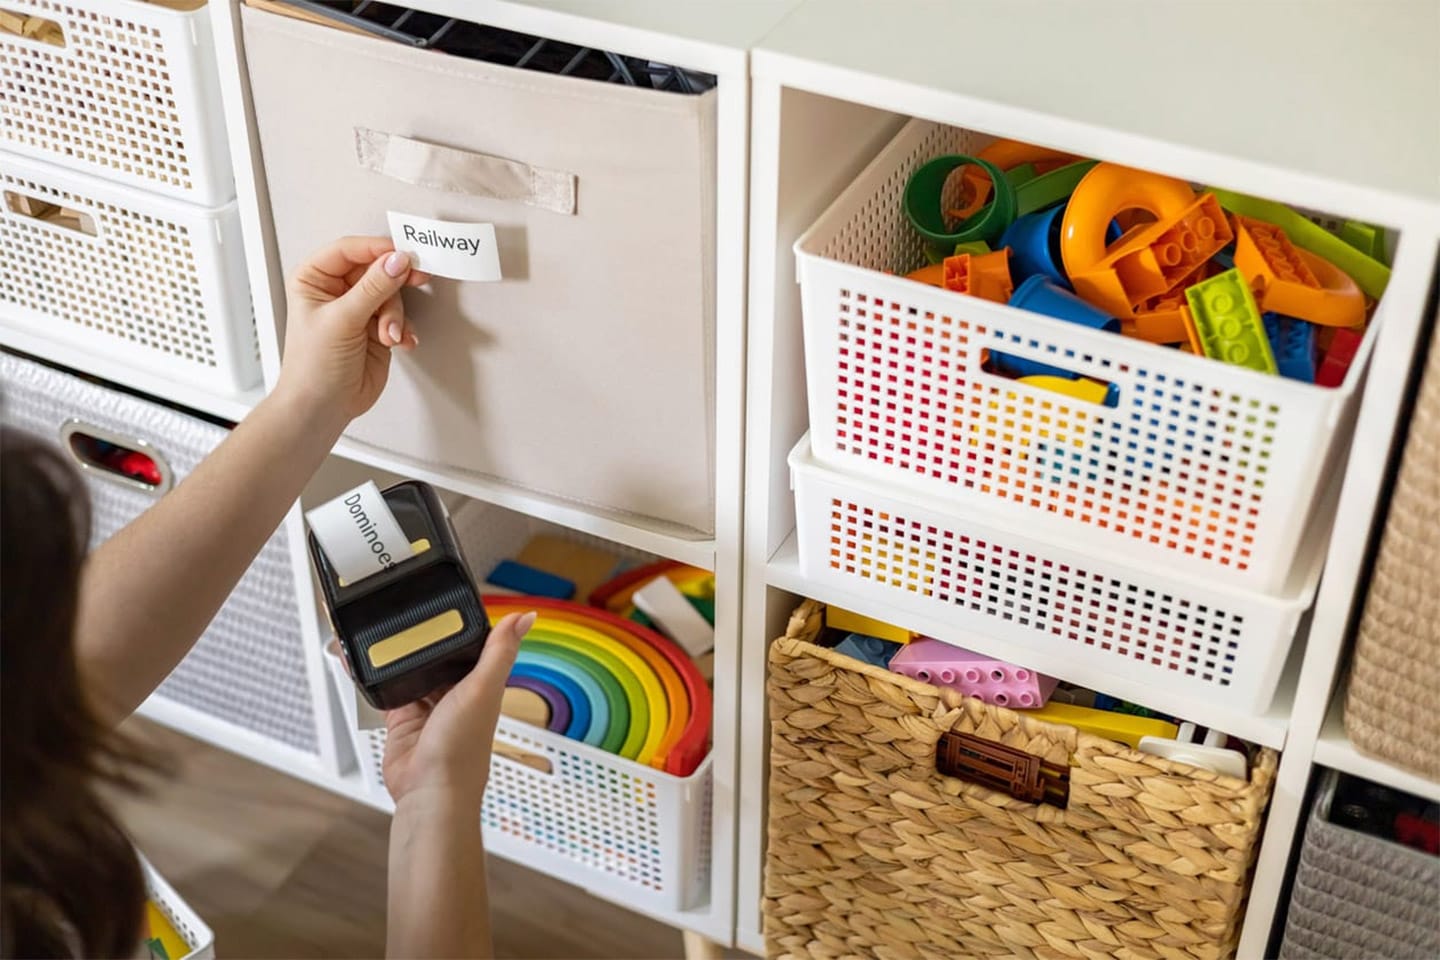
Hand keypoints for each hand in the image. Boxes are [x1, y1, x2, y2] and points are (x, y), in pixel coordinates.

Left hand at [274, 236, 430, 424]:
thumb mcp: (342, 320)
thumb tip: (396, 261)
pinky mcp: (377, 329)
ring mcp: (359, 310)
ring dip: (395, 316)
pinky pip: (400, 317)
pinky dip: (403, 329)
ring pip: (391, 295)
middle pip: (376, 270)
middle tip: (416, 278)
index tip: (403, 254)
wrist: (323, 407)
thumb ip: (373, 288)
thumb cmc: (313, 367)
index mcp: (315, 279)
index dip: (377, 250)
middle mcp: (337, 291)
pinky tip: (399, 342)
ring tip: (388, 335)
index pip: (350, 250)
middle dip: (393, 284)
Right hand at [382, 611, 532, 807]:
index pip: (473, 644)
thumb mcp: (483, 689)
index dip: (460, 625)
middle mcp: (455, 693)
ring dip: (398, 655)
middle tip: (406, 610)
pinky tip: (364, 660)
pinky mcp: (401, 718)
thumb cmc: (463, 750)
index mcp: (481, 683)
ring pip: (411, 670)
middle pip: (437, 655)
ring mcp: (427, 706)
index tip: (446, 599)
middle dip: (423, 638)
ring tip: (382, 629)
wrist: (429, 792)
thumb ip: (499, 651)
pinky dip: (376, 676)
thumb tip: (525, 617)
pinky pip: (386, 690)